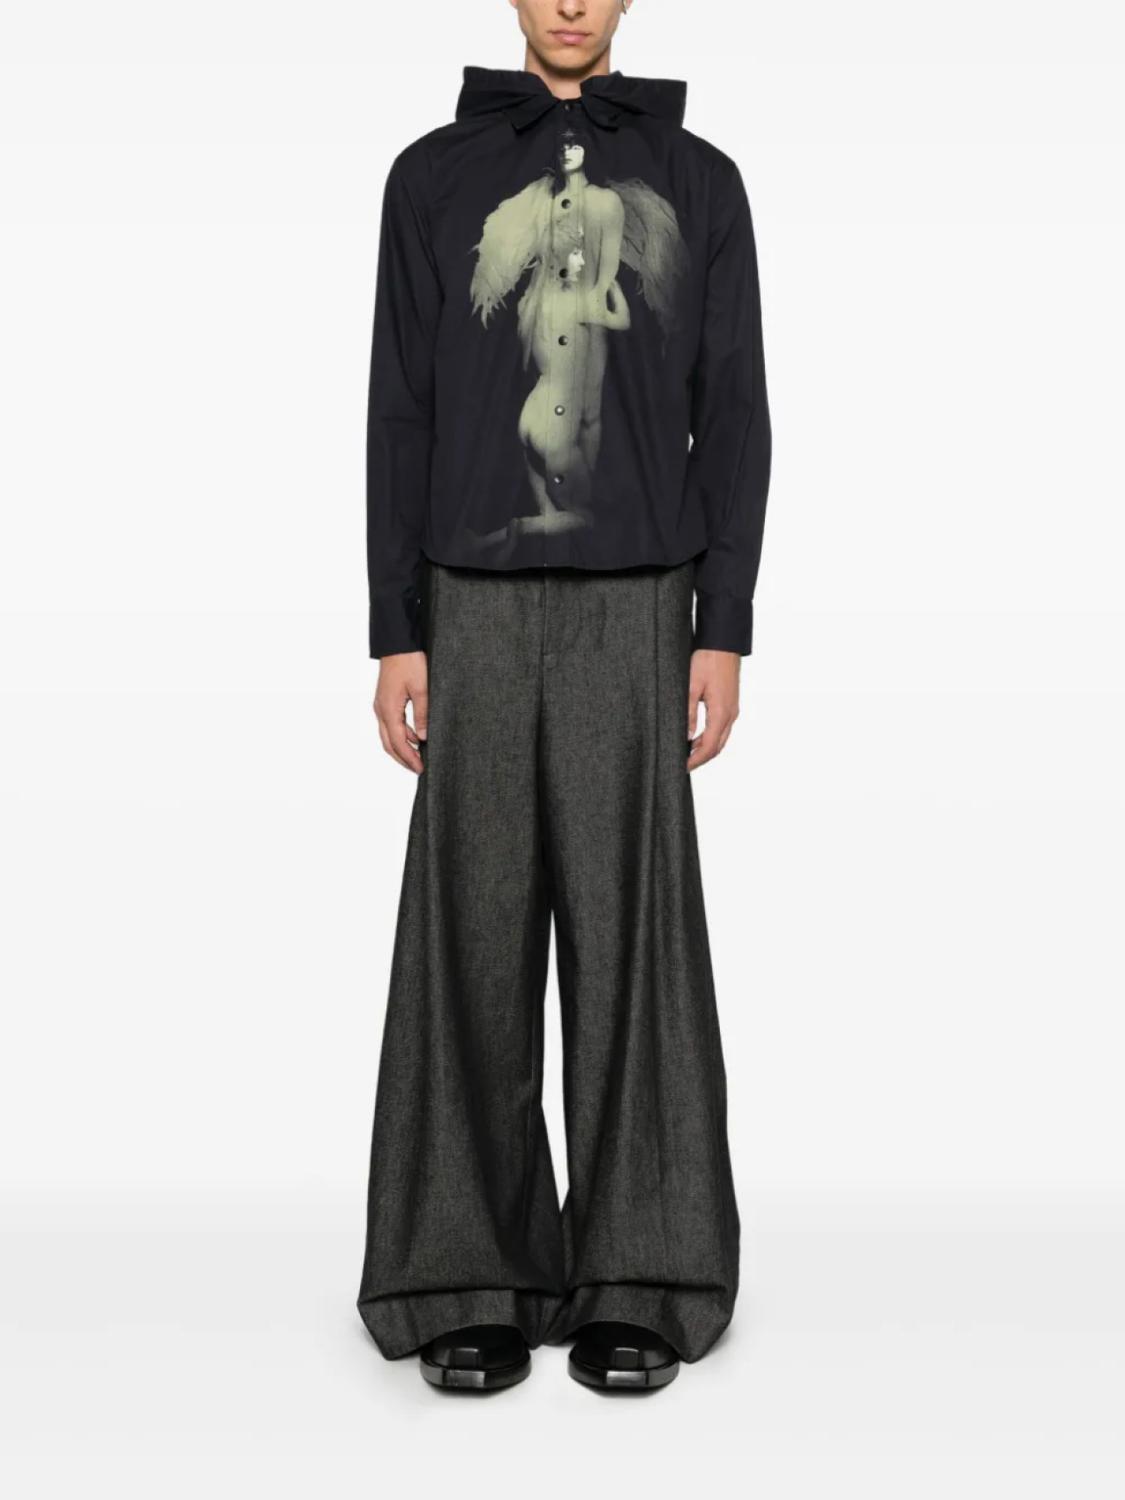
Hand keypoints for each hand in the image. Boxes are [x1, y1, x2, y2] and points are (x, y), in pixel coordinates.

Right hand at [374, 651, 427, 773]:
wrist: (397, 643)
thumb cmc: (409, 662)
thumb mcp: (422, 689)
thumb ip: (422, 715)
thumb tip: (423, 738)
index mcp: (388, 710)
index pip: (398, 743)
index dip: (409, 758)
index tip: (421, 769)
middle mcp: (381, 710)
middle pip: (389, 744)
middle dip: (403, 759)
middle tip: (418, 769)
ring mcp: (381, 705)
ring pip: (388, 735)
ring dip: (402, 748)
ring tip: (418, 756)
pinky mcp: (385, 700)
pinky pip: (391, 724)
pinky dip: (402, 735)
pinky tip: (415, 737)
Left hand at [687, 649, 739, 770]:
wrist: (723, 643)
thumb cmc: (707, 660)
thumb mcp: (691, 687)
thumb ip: (688, 714)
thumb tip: (687, 737)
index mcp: (721, 712)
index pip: (709, 747)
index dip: (695, 760)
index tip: (682, 767)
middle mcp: (730, 714)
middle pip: (717, 747)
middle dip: (700, 759)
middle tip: (683, 765)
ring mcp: (733, 710)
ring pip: (721, 739)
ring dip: (705, 749)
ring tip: (687, 754)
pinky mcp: (730, 704)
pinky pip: (722, 729)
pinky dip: (710, 738)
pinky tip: (697, 738)